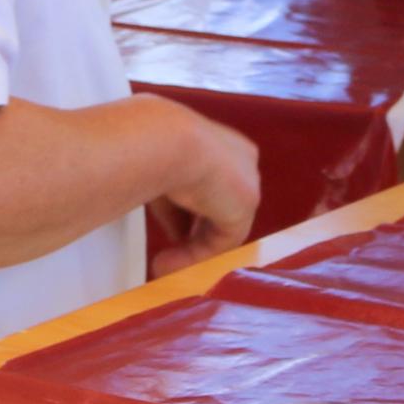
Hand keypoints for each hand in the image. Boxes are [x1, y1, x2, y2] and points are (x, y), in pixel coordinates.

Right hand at [145, 104, 260, 275]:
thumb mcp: (164, 176)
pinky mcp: (244, 206)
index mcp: (226, 146)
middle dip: (195, 232)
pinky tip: (165, 264)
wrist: (166, 139)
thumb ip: (175, 205)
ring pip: (222, 227)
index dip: (193, 212)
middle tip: (169, 253)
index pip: (215, 185)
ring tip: (161, 265)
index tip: (174, 231)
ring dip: (192, 250)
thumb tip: (176, 233)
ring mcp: (248, 184)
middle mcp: (243, 162)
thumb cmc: (155, 146)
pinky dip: (193, 256)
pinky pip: (220, 240)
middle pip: (222, 207)